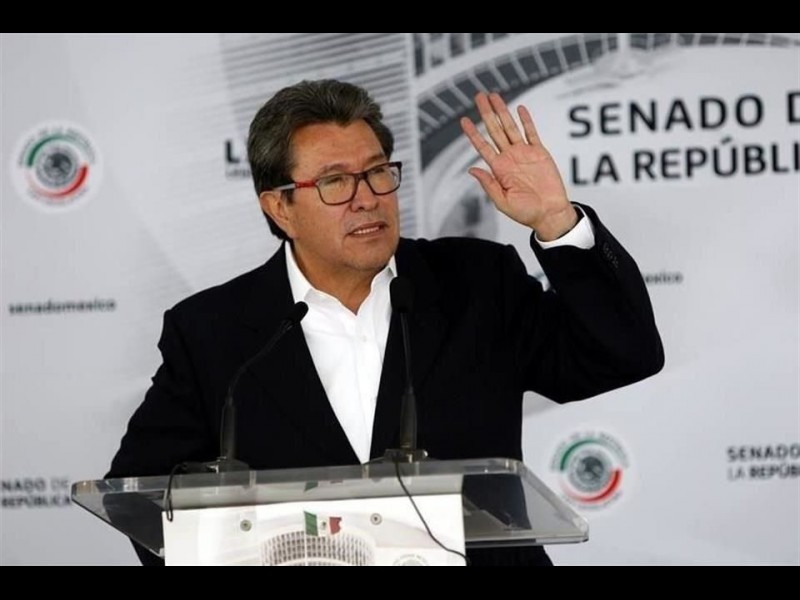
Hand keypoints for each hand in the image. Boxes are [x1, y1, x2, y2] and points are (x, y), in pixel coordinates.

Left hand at [460, 92, 577, 240]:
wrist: (549, 213)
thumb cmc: (526, 212)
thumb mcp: (502, 201)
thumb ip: (488, 184)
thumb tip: (471, 170)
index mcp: (499, 169)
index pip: (482, 146)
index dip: (472, 133)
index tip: (463, 120)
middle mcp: (509, 158)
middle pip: (494, 130)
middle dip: (486, 113)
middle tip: (478, 96)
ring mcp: (524, 154)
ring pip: (510, 127)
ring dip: (502, 111)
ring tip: (494, 96)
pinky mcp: (539, 152)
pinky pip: (531, 133)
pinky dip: (526, 120)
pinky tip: (519, 108)